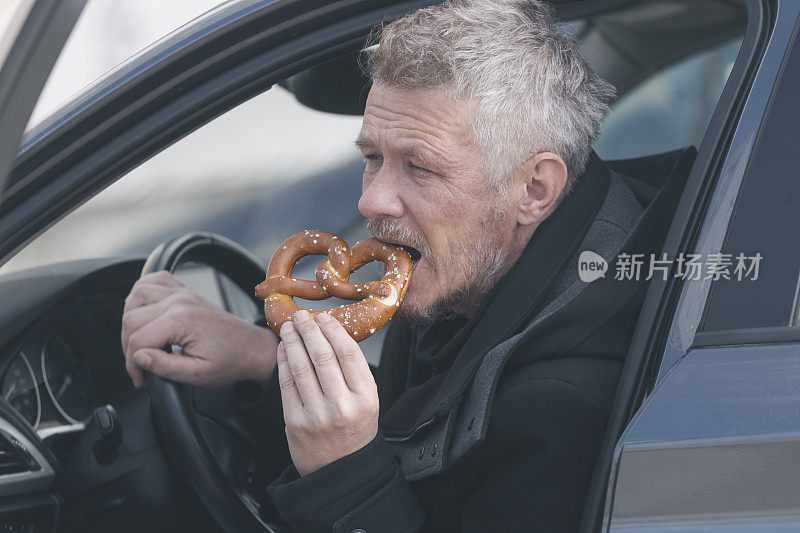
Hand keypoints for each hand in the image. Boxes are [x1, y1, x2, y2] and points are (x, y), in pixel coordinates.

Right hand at [121, 271, 276, 387]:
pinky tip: (145, 310)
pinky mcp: (184, 291)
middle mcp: (179, 301)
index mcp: (182, 321)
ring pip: (136, 295)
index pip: (137, 339)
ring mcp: (181, 293)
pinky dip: (142, 293)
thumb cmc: (229, 360)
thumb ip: (165, 367)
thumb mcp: (198, 374)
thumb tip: (138, 358)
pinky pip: (154, 280)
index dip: (132, 364)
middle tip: (140, 364)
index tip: (140, 377)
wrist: (249, 347)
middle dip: (128, 345)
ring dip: (130, 317)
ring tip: (139, 340)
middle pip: (131, 318)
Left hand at [277, 309, 378, 475]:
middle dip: (310, 330)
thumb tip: (332, 335)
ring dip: (293, 342)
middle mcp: (342, 406)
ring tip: (289, 327)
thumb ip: (353, 373)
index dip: (333, 331)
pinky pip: (287, 384)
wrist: (339, 470)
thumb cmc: (353, 431)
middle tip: (302, 316)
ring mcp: (317, 415)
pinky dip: (283, 362)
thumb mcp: (368, 402)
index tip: (324, 318)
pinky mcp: (295, 422)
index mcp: (365, 398)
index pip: (348, 353)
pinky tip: (283, 349)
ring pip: (301, 367)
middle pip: (322, 356)